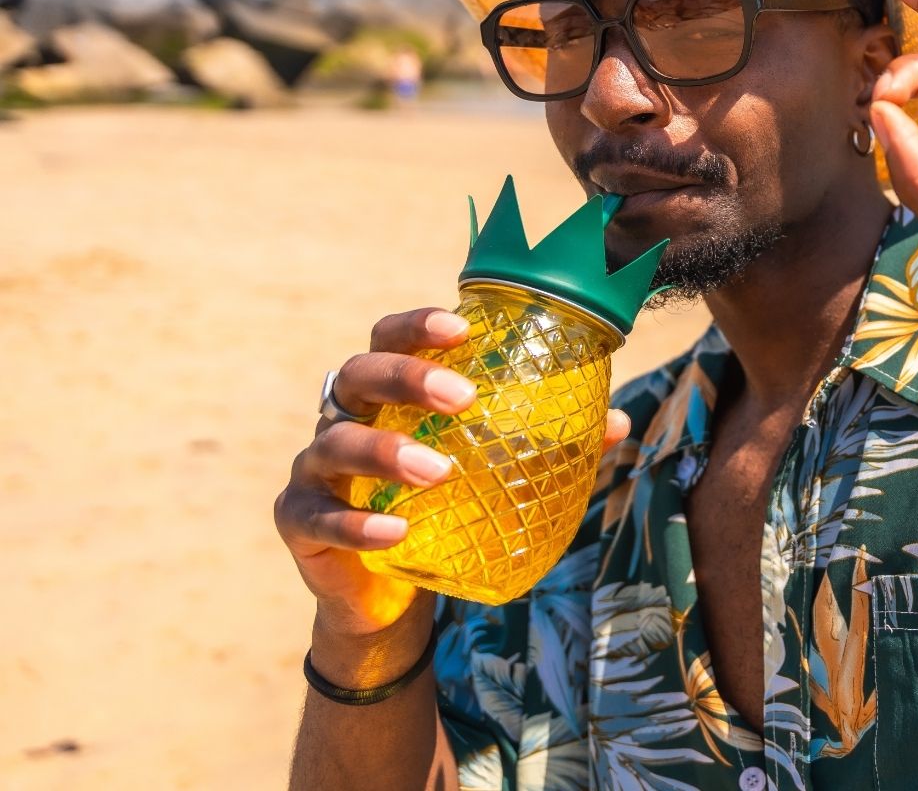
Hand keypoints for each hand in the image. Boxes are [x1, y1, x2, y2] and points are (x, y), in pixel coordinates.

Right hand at [273, 308, 631, 657]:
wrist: (390, 593)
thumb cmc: (444, 509)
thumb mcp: (494, 475)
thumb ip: (549, 447)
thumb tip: (616, 422)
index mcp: (387, 393)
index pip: (389, 338)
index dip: (417, 325)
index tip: (461, 328)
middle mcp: (344, 418)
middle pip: (358, 375)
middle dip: (408, 377)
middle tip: (462, 397)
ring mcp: (315, 469)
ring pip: (335, 442)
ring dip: (385, 451)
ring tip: (438, 470)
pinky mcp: (298, 521)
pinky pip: (317, 516)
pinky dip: (356, 522)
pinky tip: (396, 531)